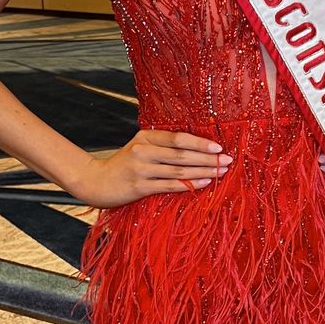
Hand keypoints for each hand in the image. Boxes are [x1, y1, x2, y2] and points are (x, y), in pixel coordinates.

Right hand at [70, 129, 233, 207]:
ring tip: (221, 172)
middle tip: (227, 161)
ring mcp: (141, 169)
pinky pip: (170, 185)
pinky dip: (189, 183)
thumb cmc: (124, 165)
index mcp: (146, 137)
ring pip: (179, 169)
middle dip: (208, 158)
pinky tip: (204, 183)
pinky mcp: (139, 186)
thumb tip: (196, 147)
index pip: (178, 138)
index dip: (200, 142)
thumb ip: (162, 146)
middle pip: (182, 153)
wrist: (96, 182)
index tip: (219, 147)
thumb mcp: (140, 148)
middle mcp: (143, 150)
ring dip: (203, 171)